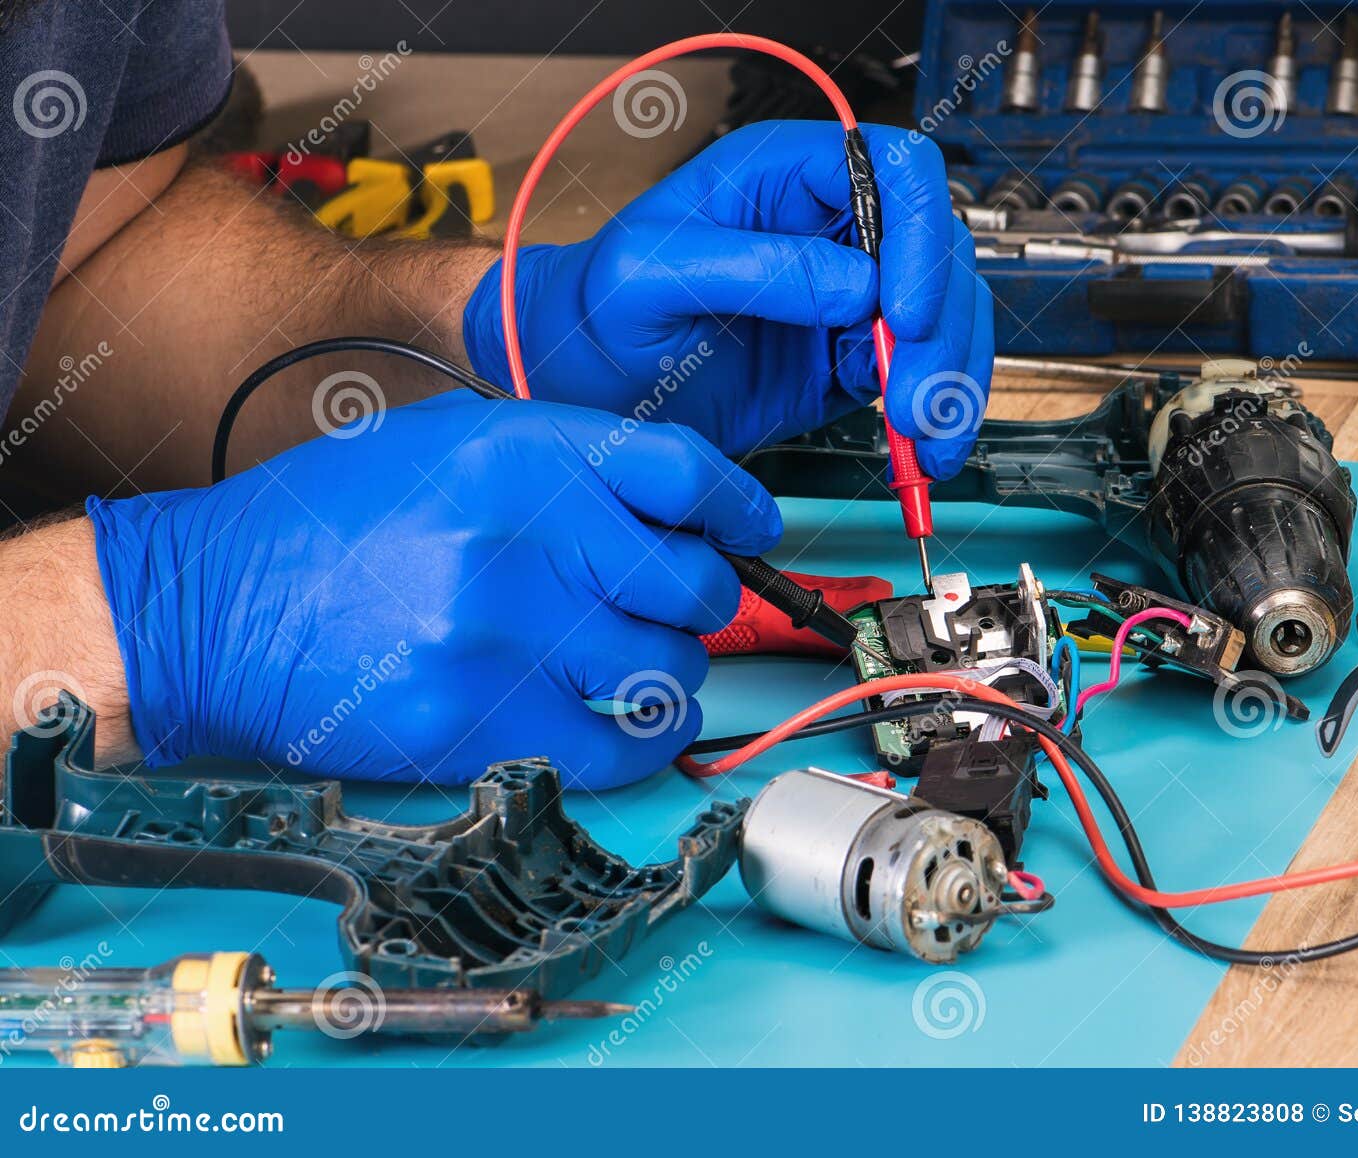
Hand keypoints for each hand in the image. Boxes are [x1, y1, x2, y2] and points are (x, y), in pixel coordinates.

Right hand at [88, 391, 779, 787]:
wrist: (211, 612)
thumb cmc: (330, 525)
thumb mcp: (449, 444)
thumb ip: (565, 465)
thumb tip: (673, 509)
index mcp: (520, 453)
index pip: (687, 470)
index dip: (741, 506)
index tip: (755, 530)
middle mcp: (524, 539)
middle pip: (697, 582)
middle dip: (697, 597)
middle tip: (664, 604)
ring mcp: (508, 640)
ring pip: (672, 668)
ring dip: (665, 669)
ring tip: (620, 660)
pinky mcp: (486, 727)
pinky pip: (627, 746)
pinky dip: (640, 739)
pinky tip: (612, 717)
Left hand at [460, 120, 993, 479]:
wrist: (587, 388)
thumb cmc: (599, 311)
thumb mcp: (650, 276)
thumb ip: (752, 267)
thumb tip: (853, 281)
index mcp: (781, 177)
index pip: (893, 169)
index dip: (918, 234)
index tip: (905, 309)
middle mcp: (828, 228)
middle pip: (937, 250)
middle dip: (940, 328)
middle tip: (914, 396)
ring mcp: (846, 296)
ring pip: (943, 316)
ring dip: (949, 379)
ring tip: (925, 439)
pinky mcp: (849, 359)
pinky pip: (919, 372)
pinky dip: (933, 412)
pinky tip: (920, 446)